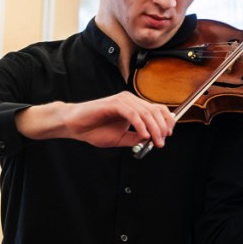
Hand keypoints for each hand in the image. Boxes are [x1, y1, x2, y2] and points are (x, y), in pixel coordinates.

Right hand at [15, 91, 175, 148]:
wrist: (74, 125)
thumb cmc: (94, 129)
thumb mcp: (120, 138)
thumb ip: (135, 137)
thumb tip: (150, 139)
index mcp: (133, 107)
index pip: (157, 109)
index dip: (166, 121)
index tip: (168, 135)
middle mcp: (129, 100)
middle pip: (154, 110)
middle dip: (161, 128)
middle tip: (161, 142)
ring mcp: (122, 101)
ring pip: (145, 112)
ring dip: (153, 128)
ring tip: (155, 141)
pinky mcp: (114, 103)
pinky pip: (132, 113)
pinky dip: (140, 125)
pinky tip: (143, 135)